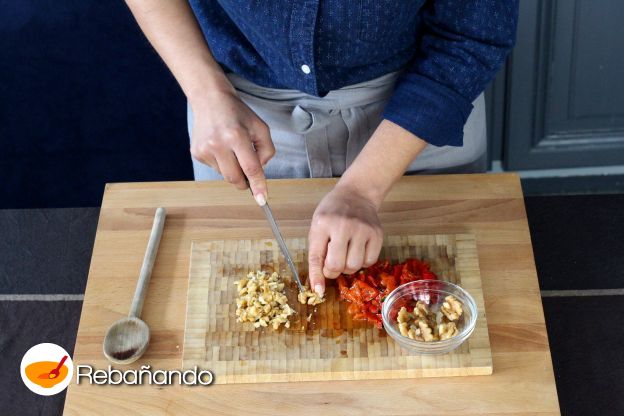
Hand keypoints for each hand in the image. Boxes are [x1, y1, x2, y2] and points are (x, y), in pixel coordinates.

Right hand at [189, 81, 274, 203]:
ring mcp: (204, 150)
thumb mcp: (260, 127)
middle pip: (235, 178)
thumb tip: (258, 172)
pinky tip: (221, 147)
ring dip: (233, 168)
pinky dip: (222, 163)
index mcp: (236, 136)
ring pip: (225, 175)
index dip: (258, 185)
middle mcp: (218, 144)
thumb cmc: (238, 113)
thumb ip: (266, 151)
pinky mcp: (196, 153)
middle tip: (249, 171)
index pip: (250, 167)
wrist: (209, 99)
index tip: (262, 200)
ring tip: (232, 148)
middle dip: (245, 181)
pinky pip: (215, 169)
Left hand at [307, 182, 383, 295]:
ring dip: (348, 267)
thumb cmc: (332, 213)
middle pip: (337, 265)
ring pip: (354, 266)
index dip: (317, 276)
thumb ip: (317, 251)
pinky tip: (358, 249)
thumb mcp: (318, 226)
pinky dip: (362, 262)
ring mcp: (362, 229)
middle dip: (332, 271)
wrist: (356, 194)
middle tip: (332, 263)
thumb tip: (319, 284)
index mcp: (322, 224)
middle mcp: (343, 226)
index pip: (317, 256)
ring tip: (346, 254)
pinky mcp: (377, 234)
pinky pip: (369, 262)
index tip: (318, 291)